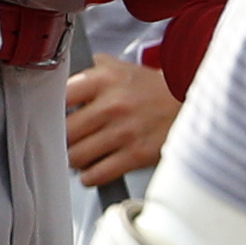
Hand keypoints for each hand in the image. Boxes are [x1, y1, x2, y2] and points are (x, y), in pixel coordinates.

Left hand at [64, 56, 179, 185]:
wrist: (193, 106)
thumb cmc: (157, 91)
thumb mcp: (125, 68)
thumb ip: (95, 69)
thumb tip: (67, 73)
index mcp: (105, 79)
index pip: (60, 97)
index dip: (53, 111)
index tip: (55, 118)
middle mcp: (113, 105)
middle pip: (65, 132)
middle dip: (64, 140)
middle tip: (69, 141)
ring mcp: (124, 132)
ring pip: (76, 156)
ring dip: (76, 160)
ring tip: (82, 155)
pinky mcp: (136, 156)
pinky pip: (96, 175)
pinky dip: (91, 176)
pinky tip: (96, 168)